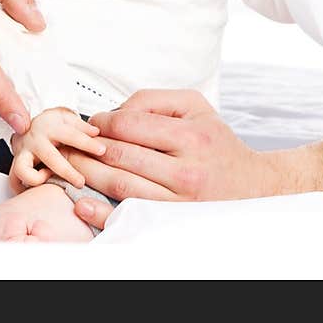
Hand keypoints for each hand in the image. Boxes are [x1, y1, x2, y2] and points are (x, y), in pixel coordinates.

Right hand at [10, 107, 105, 191]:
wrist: (25, 120)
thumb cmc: (49, 124)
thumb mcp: (66, 118)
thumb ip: (82, 126)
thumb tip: (96, 132)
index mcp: (50, 127)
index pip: (70, 135)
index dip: (87, 143)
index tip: (102, 150)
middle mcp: (35, 140)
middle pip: (50, 157)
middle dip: (66, 171)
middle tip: (81, 182)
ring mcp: (23, 153)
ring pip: (24, 170)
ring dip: (38, 179)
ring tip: (51, 182)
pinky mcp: (16, 165)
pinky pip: (15, 181)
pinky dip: (24, 188)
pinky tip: (38, 189)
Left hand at [64, 90, 267, 227]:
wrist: (254, 186)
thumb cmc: (217, 143)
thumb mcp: (195, 107)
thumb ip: (154, 100)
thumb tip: (114, 111)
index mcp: (191, 134)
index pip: (130, 124)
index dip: (101, 123)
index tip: (90, 124)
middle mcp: (187, 169)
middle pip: (121, 156)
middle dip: (86, 148)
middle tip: (68, 144)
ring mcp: (180, 201)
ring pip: (121, 185)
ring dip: (87, 175)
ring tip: (69, 167)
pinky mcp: (174, 222)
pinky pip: (131, 217)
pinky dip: (103, 213)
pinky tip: (82, 204)